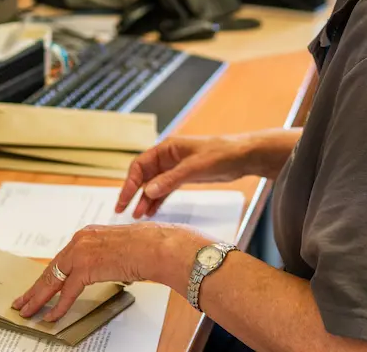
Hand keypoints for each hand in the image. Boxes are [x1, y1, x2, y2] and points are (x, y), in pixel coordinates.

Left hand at [12, 222, 195, 322]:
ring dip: (38, 299)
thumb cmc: (146, 247)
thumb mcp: (118, 248)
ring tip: (27, 311)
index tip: (37, 286)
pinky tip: (51, 317)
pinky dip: (58, 306)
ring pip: (53, 280)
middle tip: (22, 301)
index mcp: (86, 235)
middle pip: (52, 269)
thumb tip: (100, 270)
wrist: (156, 246)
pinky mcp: (86, 267)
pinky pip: (67, 292)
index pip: (61, 259)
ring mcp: (81, 253)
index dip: (48, 275)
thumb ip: (103, 257)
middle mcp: (80, 241)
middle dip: (36, 288)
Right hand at [116, 135, 251, 218]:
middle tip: (123, 210)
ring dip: (146, 199)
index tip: (124, 199)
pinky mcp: (184, 177)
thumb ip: (170, 180)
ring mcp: (175, 168)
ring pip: (154, 185)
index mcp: (166, 148)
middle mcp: (168, 157)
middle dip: (134, 193)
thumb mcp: (194, 167)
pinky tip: (152, 212)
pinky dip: (158, 200)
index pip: (140, 165)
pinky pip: (165, 190)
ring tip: (138, 217)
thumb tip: (147, 191)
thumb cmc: (221, 154)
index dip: (130, 182)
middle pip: (144, 176)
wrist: (243, 156)